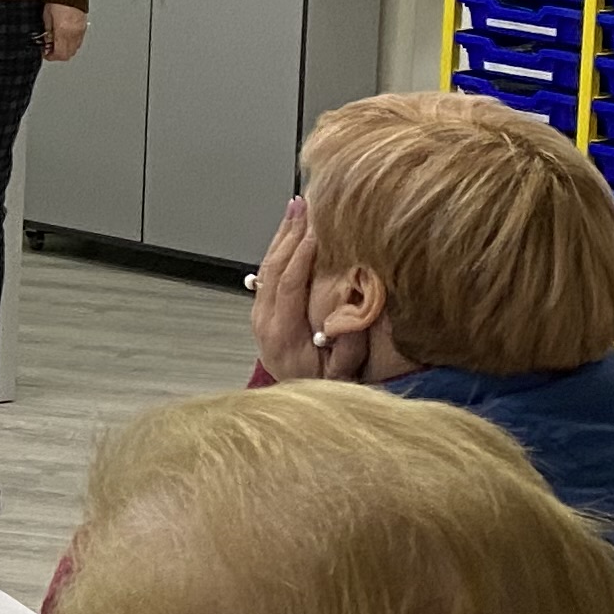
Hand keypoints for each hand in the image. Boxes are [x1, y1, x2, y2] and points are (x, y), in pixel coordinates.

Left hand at [41, 3, 87, 63]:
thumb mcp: (47, 16)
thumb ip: (47, 32)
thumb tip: (47, 41)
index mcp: (63, 31)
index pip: (60, 54)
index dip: (51, 56)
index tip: (45, 53)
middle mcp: (74, 33)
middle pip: (68, 54)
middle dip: (58, 54)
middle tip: (50, 48)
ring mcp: (80, 30)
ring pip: (75, 49)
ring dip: (65, 49)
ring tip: (57, 42)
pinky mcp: (84, 26)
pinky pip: (79, 41)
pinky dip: (71, 42)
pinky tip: (64, 36)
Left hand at [248, 198, 362, 384]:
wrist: (295, 408)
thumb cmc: (324, 385)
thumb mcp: (343, 373)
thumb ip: (349, 344)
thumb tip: (354, 312)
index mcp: (281, 333)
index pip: (288, 284)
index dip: (302, 254)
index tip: (317, 229)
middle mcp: (264, 320)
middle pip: (273, 268)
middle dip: (290, 233)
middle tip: (306, 204)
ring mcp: (259, 314)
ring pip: (268, 266)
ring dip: (283, 235)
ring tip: (298, 206)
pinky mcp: (261, 310)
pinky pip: (268, 273)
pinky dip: (280, 248)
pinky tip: (292, 229)